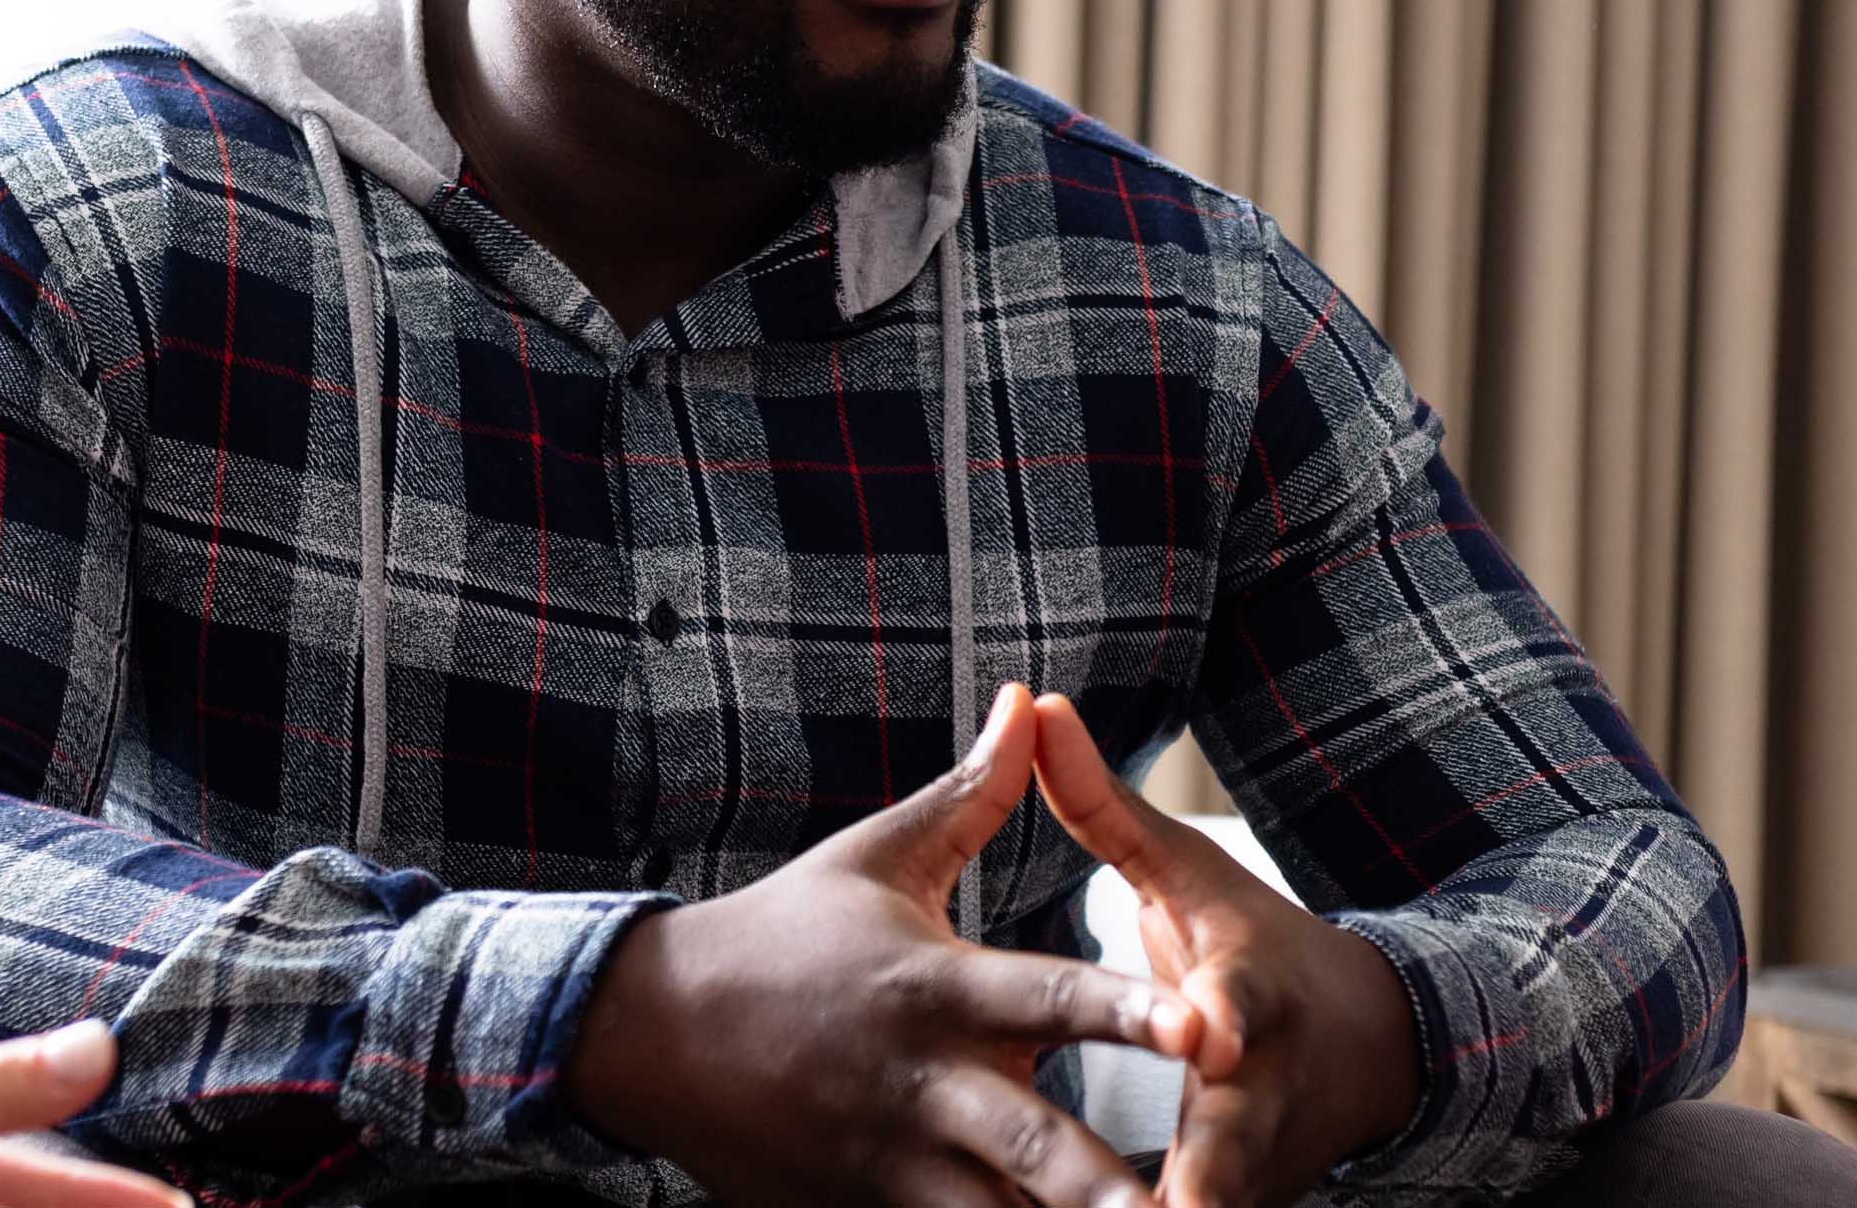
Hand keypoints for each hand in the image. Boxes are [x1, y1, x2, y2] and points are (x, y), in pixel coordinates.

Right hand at [569, 681, 1204, 1207]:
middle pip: (1038, 1145)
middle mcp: (927, 1083)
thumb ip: (971, 795)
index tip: (1204, 1028)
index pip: (1055, 998)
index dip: (1132, 1014)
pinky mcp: (868, 1206)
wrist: (652, 1036)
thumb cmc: (779, 936)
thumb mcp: (874, 855)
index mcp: (939, 988)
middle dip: (1112, 1185)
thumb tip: (1034, 699)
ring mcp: (896, 1159)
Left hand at [1015, 690, 1415, 1207]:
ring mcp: (1257, 1172)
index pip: (1241, 1007)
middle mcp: (1261, 1093)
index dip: (1221, 1022)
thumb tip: (1035, 706)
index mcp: (1249, 997)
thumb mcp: (1192, 873)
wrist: (1372, 1047)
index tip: (1208, 1039)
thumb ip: (1103, 807)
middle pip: (1230, 1150)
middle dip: (1198, 1189)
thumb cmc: (1258, 948)